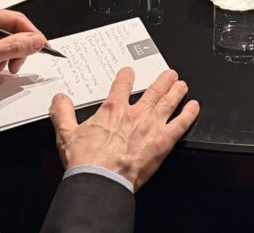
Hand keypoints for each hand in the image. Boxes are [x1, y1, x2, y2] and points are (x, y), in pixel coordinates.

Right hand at [51, 67, 199, 190]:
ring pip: (170, 101)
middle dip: (163, 80)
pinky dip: (189, 113)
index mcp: (114, 109)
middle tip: (169, 74)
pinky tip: (194, 107)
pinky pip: (181, 123)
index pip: (122, 83)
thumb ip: (62, 113)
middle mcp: (135, 113)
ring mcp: (152, 126)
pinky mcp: (163, 141)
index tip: (129, 72)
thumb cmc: (87, 161)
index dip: (127, 75)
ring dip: (177, 90)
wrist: (101, 181)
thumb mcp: (66, 133)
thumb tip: (59, 99)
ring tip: (182, 84)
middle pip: (154, 89)